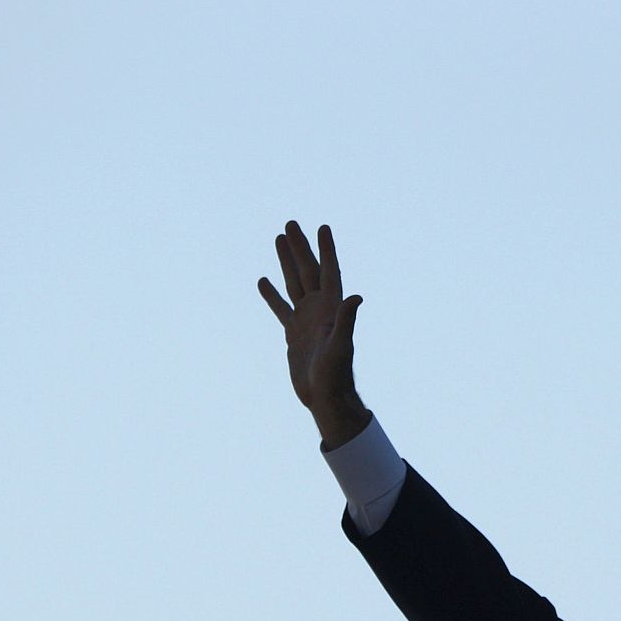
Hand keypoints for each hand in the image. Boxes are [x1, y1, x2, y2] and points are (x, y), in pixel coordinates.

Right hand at [258, 220, 369, 447]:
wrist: (325, 396)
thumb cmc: (336, 374)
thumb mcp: (341, 345)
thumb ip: (347, 320)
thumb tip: (356, 296)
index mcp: (333, 308)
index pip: (329, 271)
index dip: (327, 250)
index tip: (323, 227)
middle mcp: (320, 309)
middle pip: (308, 271)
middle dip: (300, 248)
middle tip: (291, 224)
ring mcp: (306, 319)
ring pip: (294, 284)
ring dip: (286, 262)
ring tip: (278, 240)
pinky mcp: (293, 332)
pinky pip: (280, 308)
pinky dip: (272, 295)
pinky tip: (263, 280)